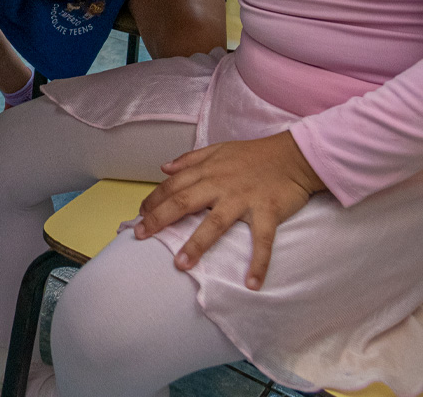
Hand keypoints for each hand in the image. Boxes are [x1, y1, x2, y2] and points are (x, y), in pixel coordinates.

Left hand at [134, 131, 325, 289]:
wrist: (293, 156)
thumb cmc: (253, 155)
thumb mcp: (217, 149)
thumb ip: (190, 159)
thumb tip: (164, 168)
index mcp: (207, 171)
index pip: (172, 185)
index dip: (154, 200)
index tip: (139, 215)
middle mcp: (220, 184)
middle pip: (183, 202)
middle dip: (159, 219)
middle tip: (140, 236)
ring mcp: (243, 199)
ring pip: (215, 223)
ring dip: (197, 244)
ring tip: (180, 264)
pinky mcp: (267, 212)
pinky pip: (262, 240)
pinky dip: (258, 262)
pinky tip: (251, 284)